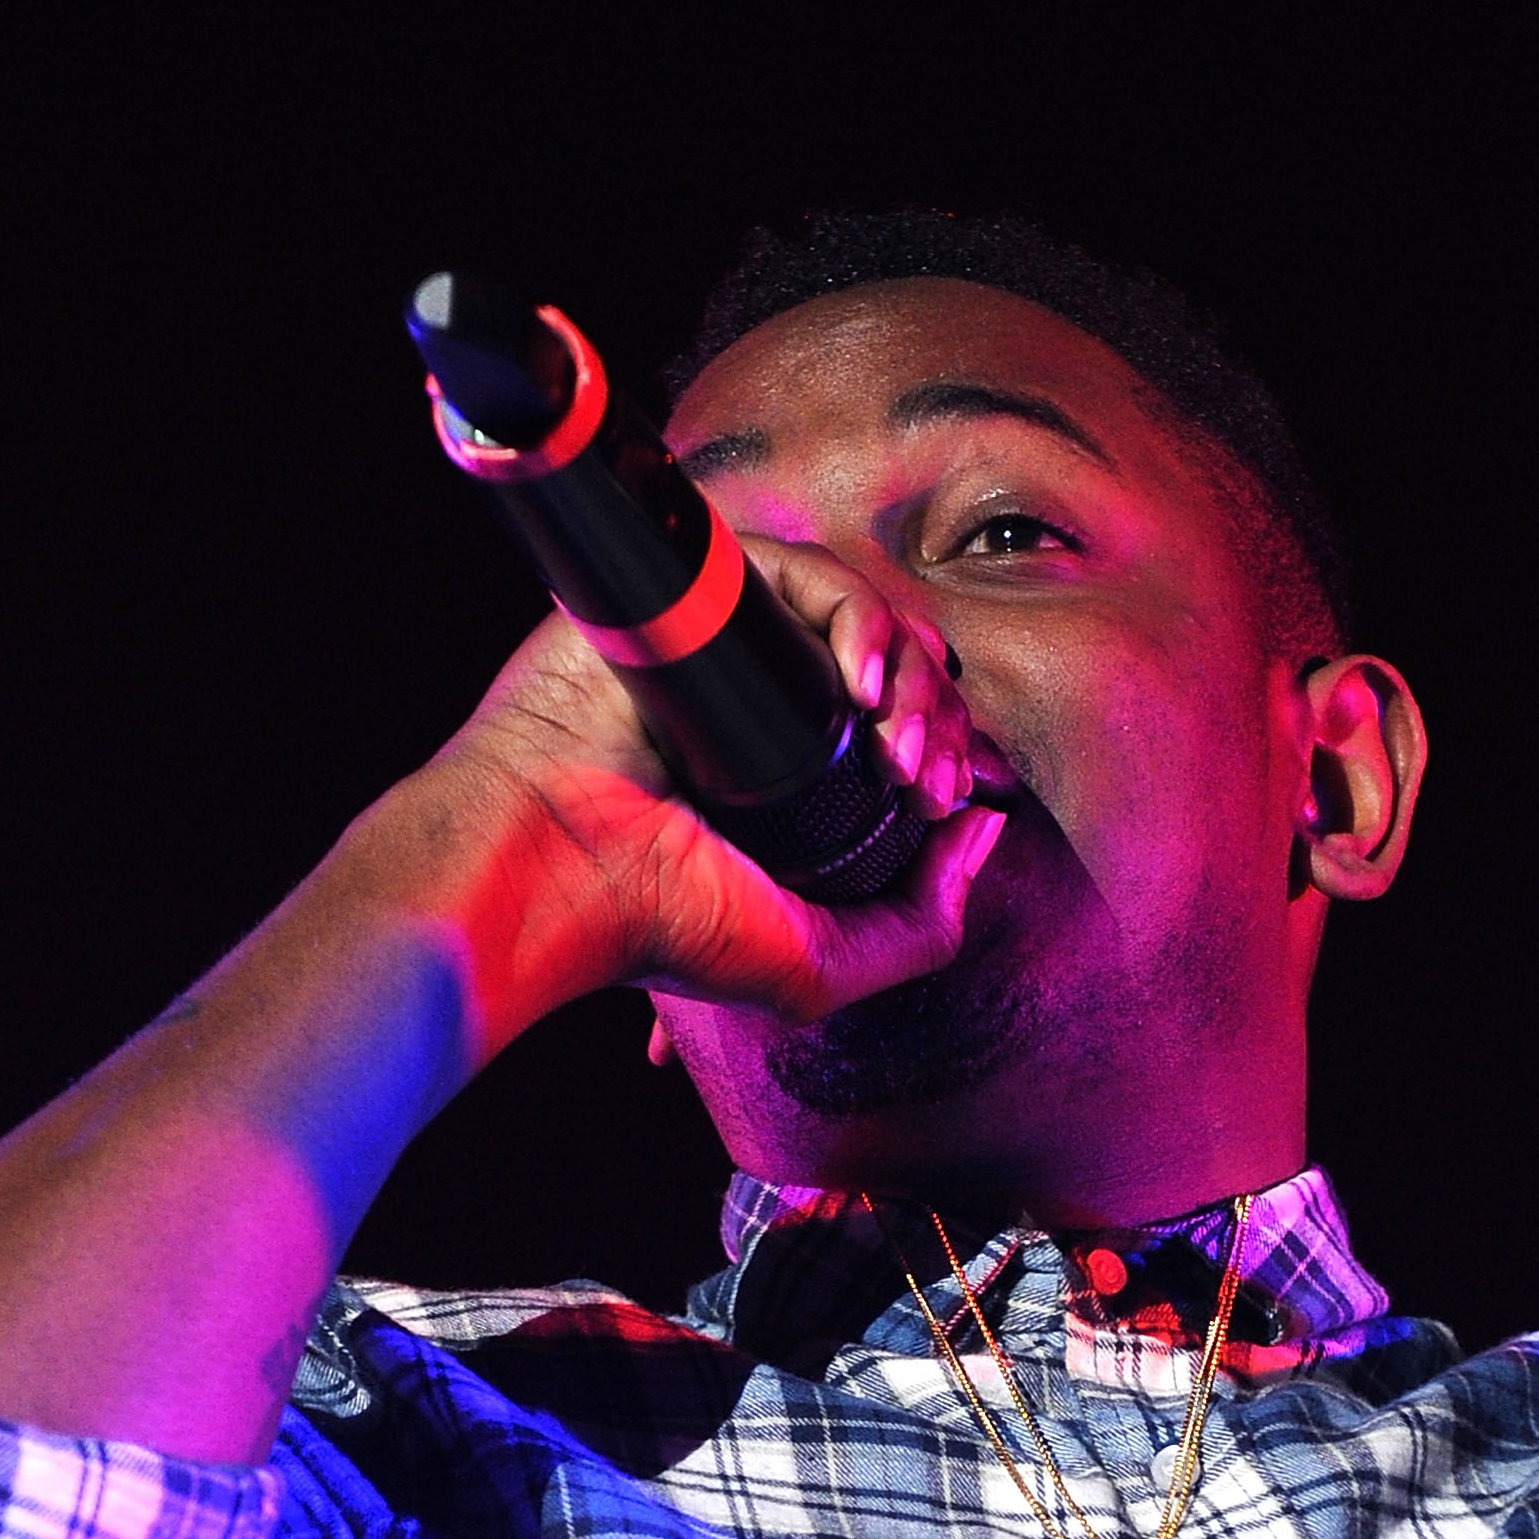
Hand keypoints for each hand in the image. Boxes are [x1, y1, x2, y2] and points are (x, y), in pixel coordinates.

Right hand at [373, 535, 1003, 1052]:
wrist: (553, 867)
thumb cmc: (658, 922)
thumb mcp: (818, 965)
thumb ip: (921, 924)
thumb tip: (985, 831)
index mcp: (791, 775)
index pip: (903, 734)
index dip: (948, 757)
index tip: (949, 805)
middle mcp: (767, 701)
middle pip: (899, 672)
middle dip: (942, 723)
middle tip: (931, 783)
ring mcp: (737, 643)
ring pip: (868, 617)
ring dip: (912, 680)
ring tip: (898, 750)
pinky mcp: (703, 590)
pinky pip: (812, 573)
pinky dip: (861, 621)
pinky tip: (861, 687)